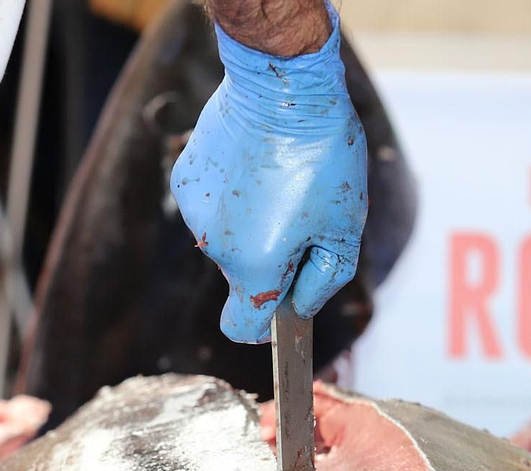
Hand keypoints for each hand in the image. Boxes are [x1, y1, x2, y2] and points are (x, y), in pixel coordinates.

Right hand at [171, 5, 367, 343]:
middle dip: (271, 256)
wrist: (280, 83)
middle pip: (243, 274)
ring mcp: (194, 212)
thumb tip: (301, 306)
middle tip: (302, 213)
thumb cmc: (321, 155)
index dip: (265, 323)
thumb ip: (324, 280)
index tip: (283, 300)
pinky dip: (233, 192)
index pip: (242, 327)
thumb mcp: (345, 226)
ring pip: (228, 236)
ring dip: (252, 220)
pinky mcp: (185, 179)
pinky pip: (213, 203)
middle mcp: (217, 246)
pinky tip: (254, 160)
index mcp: (256, 266)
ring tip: (279, 177)